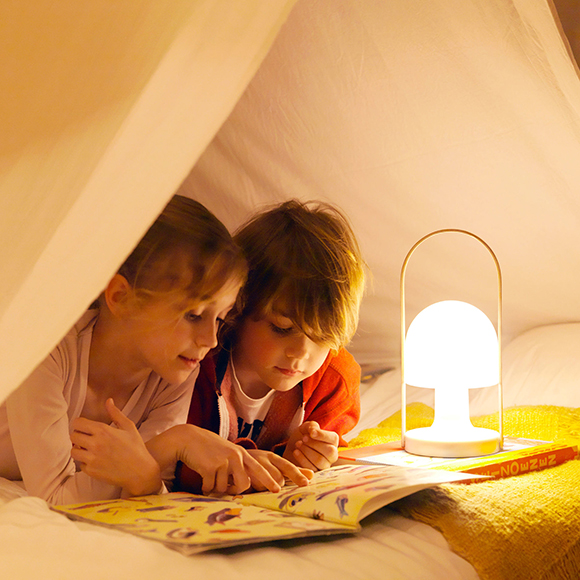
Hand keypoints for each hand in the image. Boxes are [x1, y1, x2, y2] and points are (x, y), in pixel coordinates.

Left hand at [70, 398, 161, 495]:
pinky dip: (86, 462)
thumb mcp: (129, 427)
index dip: (80, 424)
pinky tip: (96, 460)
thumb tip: (108, 400)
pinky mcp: (91, 471)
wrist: (140, 471)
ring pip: (73, 451)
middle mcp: (95, 444)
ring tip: (89, 449)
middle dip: (79, 436)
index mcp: (103, 431)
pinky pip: (80, 464)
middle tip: (87, 438)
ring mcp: (92, 458)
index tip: (85, 427)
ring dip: (79, 449)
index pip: (78, 423)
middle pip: (73, 436)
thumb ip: (116, 413)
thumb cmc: (136, 447)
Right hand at [147, 425, 286, 495]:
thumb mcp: (228, 453)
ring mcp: (223, 461)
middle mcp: (235, 456)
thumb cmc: (209, 448)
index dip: (269, 480)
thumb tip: (244, 486)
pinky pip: (210, 488)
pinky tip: (202, 477)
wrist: (188, 439)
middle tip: (226, 488)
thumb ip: (237, 466)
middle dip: (234, 490)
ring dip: (216, 488)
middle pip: (244, 485)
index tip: (277, 490)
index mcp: (242, 453)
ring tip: (210, 476)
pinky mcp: (210, 467)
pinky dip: (205, 487)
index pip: (259, 469)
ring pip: (224, 489)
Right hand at [245, 449, 312, 491]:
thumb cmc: (256, 462)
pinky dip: (249, 488)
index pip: (287, 466)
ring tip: (257, 483)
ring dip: (262, 487)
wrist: (228, 454)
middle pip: (277, 477)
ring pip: (263, 482)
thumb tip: (312, 475)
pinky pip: (248, 484)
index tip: (305, 483)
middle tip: (271, 485)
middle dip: (275, 485)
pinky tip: (247, 484)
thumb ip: (292, 470)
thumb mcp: (274, 463)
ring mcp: (250, 462)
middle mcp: (263, 458)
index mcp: (272, 457)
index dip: (296, 475)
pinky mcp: (239, 468)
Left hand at [283, 421, 338, 470]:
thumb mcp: (306, 428)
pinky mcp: (316, 474)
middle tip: (303, 438)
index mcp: (332, 441)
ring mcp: (325, 466)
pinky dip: (302, 459)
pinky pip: (311, 469)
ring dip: (307, 451)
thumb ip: (312, 426)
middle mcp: (332, 455)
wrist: (292, 448)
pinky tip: (295, 451)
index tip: (311, 432)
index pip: (333, 439)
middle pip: (329, 451)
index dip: (322, 435)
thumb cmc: (302, 436)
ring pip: (320, 461)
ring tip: (298, 444)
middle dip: (314, 444)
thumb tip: (313, 430)